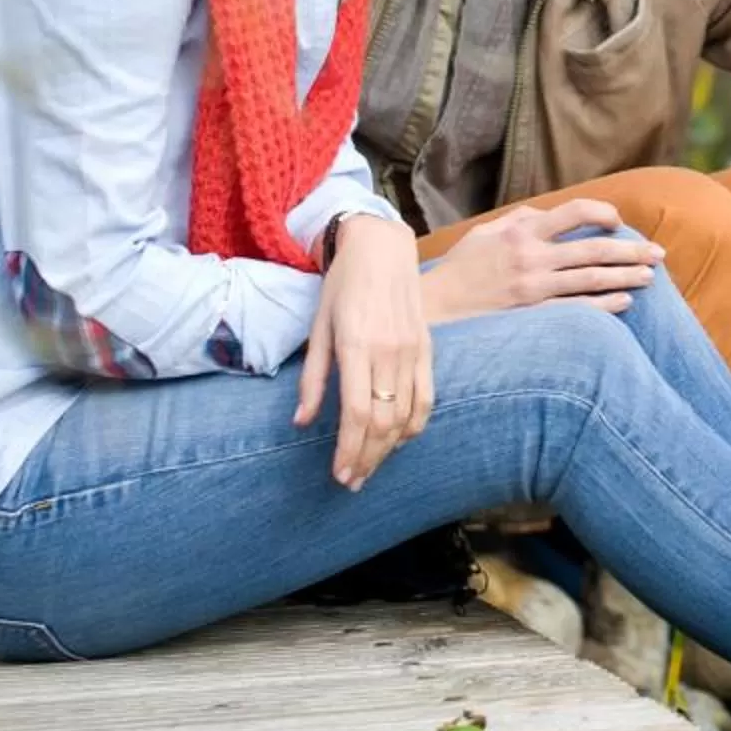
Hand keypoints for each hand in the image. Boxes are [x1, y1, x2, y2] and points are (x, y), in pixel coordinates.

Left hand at [295, 214, 432, 490]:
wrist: (382, 248)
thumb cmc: (342, 286)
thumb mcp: (318, 327)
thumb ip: (313, 377)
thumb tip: (303, 422)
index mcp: (355, 345)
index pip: (356, 413)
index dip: (349, 450)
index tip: (339, 474)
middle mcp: (388, 351)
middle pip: (382, 422)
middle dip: (367, 458)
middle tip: (353, 481)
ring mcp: (412, 351)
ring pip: (406, 415)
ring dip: (388, 449)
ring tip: (371, 468)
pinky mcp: (427, 349)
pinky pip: (427, 398)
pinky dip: (414, 426)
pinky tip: (398, 441)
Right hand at [418, 199, 661, 324]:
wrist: (435, 308)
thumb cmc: (460, 269)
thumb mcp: (485, 233)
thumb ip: (520, 220)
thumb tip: (552, 214)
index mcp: (521, 231)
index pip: (574, 211)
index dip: (603, 212)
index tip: (618, 221)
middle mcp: (531, 257)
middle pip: (595, 249)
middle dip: (632, 250)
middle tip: (658, 253)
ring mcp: (533, 289)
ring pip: (592, 279)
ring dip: (626, 277)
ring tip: (649, 276)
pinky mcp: (532, 315)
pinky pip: (578, 309)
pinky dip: (605, 305)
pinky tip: (625, 302)